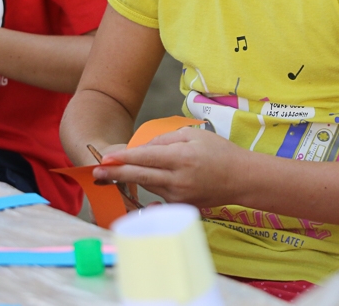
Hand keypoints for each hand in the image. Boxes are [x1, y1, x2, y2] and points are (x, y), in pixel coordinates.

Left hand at [92, 128, 249, 208]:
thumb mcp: (194, 135)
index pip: (146, 158)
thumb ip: (166, 139)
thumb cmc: (220, 152)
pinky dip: (151, 184)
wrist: (242, 179)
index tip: (106, 159)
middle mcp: (179, 179)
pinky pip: (160, 193)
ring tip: (113, 173)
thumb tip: (144, 147)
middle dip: (116, 174)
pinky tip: (143, 180)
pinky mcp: (182, 204)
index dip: (124, 158)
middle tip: (96, 173)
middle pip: (141, 176)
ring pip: (149, 184)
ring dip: (133, 178)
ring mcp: (180, 195)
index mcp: (182, 158)